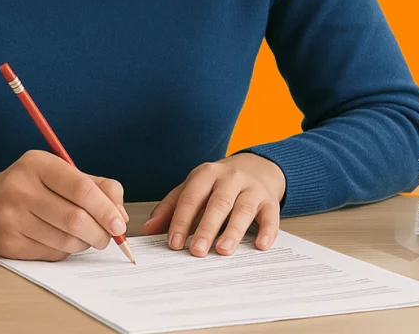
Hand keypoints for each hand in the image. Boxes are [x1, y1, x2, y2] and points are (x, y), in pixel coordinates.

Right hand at [0, 150, 128, 261]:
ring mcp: (11, 218)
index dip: (105, 208)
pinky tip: (62, 240)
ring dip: (84, 243)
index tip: (119, 223)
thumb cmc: (30, 185)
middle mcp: (20, 189)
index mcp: (37, 163)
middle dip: (100, 232)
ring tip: (86, 236)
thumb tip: (120, 214)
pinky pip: (51, 254)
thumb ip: (95, 185)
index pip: (79, 187)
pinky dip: (65, 251)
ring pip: (65, 241)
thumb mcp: (59, 172)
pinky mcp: (9, 244)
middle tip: (109, 236)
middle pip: (74, 219)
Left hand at [139, 153, 285, 256]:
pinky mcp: (269, 200)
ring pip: (243, 209)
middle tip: (197, 251)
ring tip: (224, 250)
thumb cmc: (219, 183)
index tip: (174, 243)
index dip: (181, 220)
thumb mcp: (193, 188)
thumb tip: (148, 229)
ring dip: (233, 230)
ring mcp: (251, 188)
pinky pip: (270, 215)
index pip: (191, 197)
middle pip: (217, 203)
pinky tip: (260, 245)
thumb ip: (171, 208)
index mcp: (206, 174)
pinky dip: (267, 231)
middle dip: (206, 228)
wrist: (256, 167)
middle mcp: (229, 178)